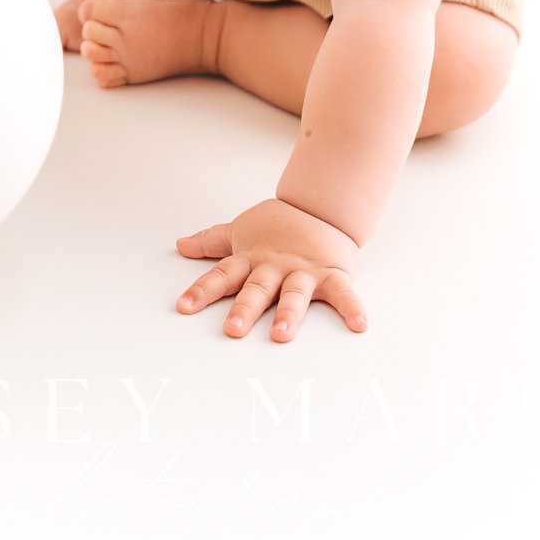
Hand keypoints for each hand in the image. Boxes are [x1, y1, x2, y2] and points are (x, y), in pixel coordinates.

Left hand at [174, 197, 367, 341]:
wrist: (321, 205)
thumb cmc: (279, 225)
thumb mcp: (242, 230)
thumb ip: (213, 242)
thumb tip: (180, 244)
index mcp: (252, 258)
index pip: (222, 274)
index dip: (203, 290)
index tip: (184, 307)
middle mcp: (275, 266)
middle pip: (257, 289)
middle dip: (245, 309)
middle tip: (232, 330)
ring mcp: (304, 271)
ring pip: (294, 294)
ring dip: (288, 313)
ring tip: (280, 334)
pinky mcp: (331, 274)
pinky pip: (343, 293)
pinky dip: (352, 308)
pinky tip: (359, 325)